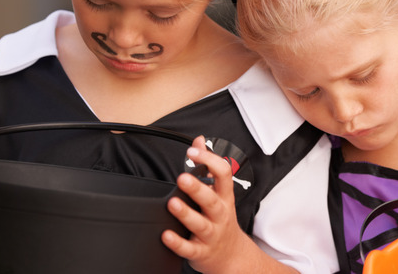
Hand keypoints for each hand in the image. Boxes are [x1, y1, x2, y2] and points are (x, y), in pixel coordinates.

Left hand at [161, 136, 250, 273]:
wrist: (231, 256)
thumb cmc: (221, 219)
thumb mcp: (220, 193)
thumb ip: (208, 165)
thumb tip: (199, 140)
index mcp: (224, 197)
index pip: (223, 174)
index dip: (210, 160)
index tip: (194, 151)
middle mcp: (219, 214)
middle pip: (211, 200)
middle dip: (197, 188)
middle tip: (183, 177)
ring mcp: (211, 234)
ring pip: (200, 224)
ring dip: (186, 214)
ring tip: (173, 204)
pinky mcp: (200, 252)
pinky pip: (189, 248)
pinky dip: (177, 243)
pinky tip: (166, 235)